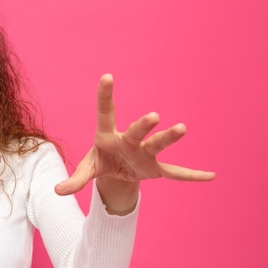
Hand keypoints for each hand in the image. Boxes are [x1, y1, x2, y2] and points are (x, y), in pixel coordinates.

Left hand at [55, 74, 215, 197]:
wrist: (118, 172)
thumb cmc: (101, 161)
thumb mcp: (87, 170)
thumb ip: (74, 180)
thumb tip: (57, 191)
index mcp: (108, 135)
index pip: (105, 112)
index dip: (105, 96)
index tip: (107, 76)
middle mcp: (130, 140)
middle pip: (136, 131)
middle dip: (143, 125)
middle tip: (153, 116)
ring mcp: (144, 153)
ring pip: (157, 145)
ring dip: (168, 138)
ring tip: (182, 128)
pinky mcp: (155, 169)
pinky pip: (176, 173)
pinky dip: (192, 175)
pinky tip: (210, 175)